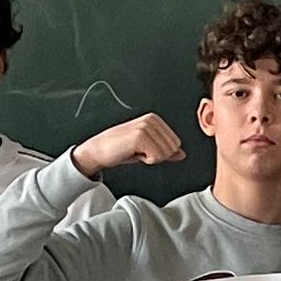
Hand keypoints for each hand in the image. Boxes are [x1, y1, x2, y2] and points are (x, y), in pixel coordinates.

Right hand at [71, 114, 185, 179]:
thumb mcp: (147, 149)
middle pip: (173, 148)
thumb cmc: (120, 149)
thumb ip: (165, 150)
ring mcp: (146, 126)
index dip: (161, 152)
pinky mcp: (140, 136)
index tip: (144, 149)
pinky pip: (157, 157)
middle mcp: (151, 120)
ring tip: (135, 151)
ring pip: (166, 153)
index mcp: (154, 119)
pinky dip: (146, 160)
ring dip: (151, 158)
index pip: (176, 143)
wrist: (99, 151)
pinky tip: (133, 152)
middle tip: (139, 151)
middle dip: (157, 155)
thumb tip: (181, 154)